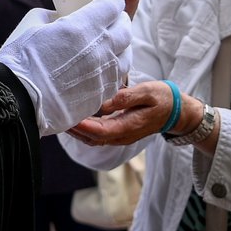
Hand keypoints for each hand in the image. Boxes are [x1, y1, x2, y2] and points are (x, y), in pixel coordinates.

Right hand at [0, 0, 132, 135]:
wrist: (18, 100)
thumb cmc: (21, 59)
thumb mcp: (33, 23)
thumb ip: (53, 16)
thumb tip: (60, 17)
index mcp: (83, 27)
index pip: (113, 5)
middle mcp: (100, 49)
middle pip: (125, 29)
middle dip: (120, 19)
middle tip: (113, 18)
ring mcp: (103, 74)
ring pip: (126, 55)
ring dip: (122, 45)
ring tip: (113, 44)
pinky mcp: (101, 95)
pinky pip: (118, 78)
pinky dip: (115, 68)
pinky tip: (105, 67)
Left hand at [66, 80, 203, 146]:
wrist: (176, 112)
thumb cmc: (162, 98)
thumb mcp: (148, 92)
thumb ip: (126, 97)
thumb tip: (105, 102)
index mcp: (129, 126)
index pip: (100, 131)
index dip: (82, 126)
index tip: (67, 117)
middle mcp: (122, 135)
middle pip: (92, 137)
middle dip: (73, 129)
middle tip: (55, 116)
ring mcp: (120, 136)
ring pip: (93, 138)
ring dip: (76, 131)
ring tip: (59, 118)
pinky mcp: (118, 132)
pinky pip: (97, 135)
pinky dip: (84, 130)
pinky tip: (74, 119)